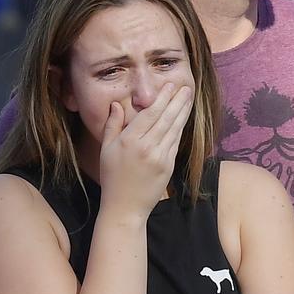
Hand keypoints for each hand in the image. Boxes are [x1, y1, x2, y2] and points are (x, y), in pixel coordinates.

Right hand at [97, 83, 192, 220]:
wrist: (125, 207)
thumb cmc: (112, 177)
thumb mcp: (106, 149)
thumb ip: (112, 125)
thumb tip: (117, 105)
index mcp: (129, 141)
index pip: (150, 114)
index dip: (162, 98)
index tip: (169, 86)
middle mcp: (146, 147)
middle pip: (166, 118)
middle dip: (177, 101)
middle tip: (186, 87)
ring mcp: (160, 157)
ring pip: (174, 129)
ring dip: (183, 112)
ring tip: (188, 98)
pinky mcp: (168, 166)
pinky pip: (175, 142)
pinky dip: (180, 128)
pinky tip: (183, 119)